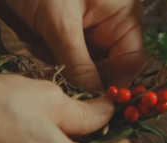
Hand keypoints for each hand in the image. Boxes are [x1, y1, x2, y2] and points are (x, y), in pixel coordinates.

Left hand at [0, 0, 143, 90]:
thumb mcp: (60, 22)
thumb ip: (77, 62)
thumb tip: (94, 97)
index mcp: (122, 16)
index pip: (130, 61)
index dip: (116, 84)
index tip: (96, 102)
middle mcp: (109, 25)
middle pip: (106, 67)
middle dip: (82, 73)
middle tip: (60, 71)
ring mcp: (87, 30)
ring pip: (83, 66)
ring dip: (62, 64)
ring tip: (43, 43)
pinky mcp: (67, 34)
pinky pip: (66, 58)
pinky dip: (51, 56)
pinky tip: (37, 40)